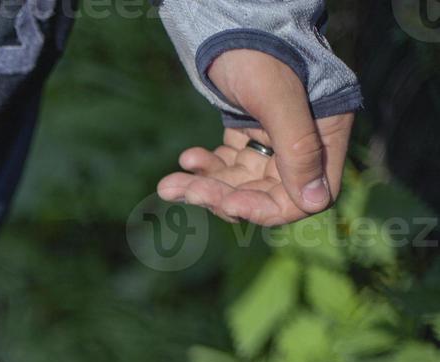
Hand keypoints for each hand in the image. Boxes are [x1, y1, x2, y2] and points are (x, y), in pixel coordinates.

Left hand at [157, 48, 353, 226]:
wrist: (229, 21)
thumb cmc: (258, 53)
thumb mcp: (277, 98)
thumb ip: (298, 149)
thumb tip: (317, 203)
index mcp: (325, 135)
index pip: (304, 197)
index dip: (266, 208)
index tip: (230, 204)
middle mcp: (302, 143)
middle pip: (263, 194)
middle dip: (221, 197)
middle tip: (183, 190)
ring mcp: (274, 140)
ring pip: (239, 183)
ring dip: (204, 187)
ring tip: (168, 185)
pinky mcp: (247, 134)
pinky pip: (227, 165)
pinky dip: (204, 168)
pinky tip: (186, 159)